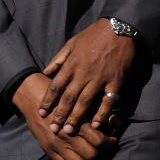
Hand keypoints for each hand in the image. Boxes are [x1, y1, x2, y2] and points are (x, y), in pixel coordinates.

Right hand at [12, 73, 118, 159]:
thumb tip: (120, 122)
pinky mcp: (46, 147)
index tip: (113, 140)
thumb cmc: (58, 93)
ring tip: (89, 151)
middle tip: (102, 146)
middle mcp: (66, 134)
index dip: (110, 143)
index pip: (99, 141)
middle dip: (100, 152)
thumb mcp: (79, 98)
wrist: (31, 93)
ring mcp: (55, 143)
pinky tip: (75, 153)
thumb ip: (100, 111)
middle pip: (91, 155)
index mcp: (75, 120)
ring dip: (86, 159)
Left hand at [38, 19, 134, 134]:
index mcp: (72, 63)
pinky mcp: (115, 82)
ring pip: (85, 102)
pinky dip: (102, 114)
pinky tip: (96, 125)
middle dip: (60, 114)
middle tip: (53, 130)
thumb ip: (58, 60)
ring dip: (76, 118)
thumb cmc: (93, 36)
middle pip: (68, 97)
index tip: (41, 113)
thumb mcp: (71, 43)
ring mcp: (99, 78)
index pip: (56, 86)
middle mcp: (83, 73)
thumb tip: (45, 72)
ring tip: (69, 131)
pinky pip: (108, 101)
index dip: (48, 101)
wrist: (118, 29)